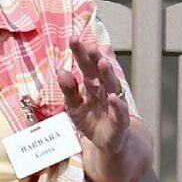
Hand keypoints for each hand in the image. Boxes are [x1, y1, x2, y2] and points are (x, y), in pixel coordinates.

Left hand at [57, 28, 131, 149]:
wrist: (109, 143)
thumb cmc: (92, 120)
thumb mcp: (73, 105)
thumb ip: (68, 89)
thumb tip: (60, 70)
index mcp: (92, 84)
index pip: (85, 66)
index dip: (81, 53)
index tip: (74, 39)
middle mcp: (104, 90)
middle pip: (99, 72)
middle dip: (95, 58)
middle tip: (89, 45)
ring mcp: (113, 104)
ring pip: (111, 86)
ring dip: (108, 75)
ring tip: (102, 62)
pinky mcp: (120, 122)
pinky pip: (119, 112)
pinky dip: (117, 105)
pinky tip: (113, 97)